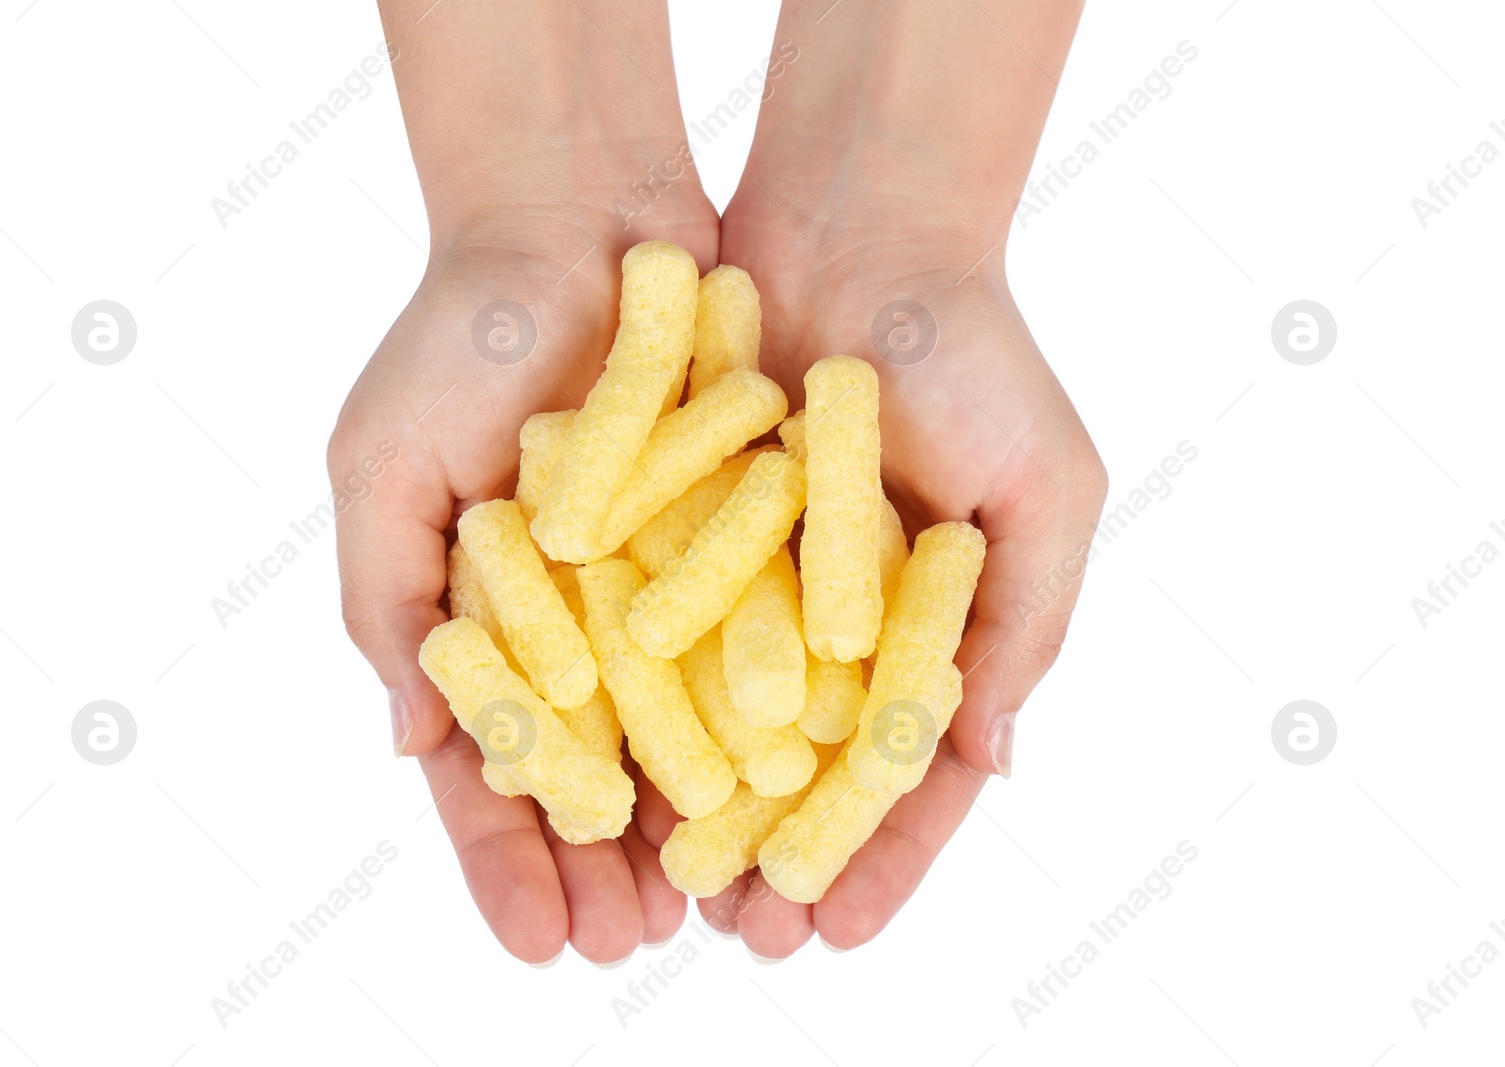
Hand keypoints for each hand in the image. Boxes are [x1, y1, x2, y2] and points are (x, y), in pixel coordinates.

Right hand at [332, 0, 718, 962]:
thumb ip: (385, 605)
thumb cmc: (456, 338)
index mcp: (476, 621)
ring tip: (710, 914)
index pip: (488, 767)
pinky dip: (763, 726)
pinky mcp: (737, 544)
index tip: (536, 945)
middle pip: (589, 773)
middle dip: (601, 869)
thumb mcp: (382, 467)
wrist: (579, 217)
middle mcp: (571, 621)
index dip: (506, 860)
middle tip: (631, 951)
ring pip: (677, 733)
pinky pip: (751, 651)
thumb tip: (409, 745)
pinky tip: (782, 801)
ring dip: (689, 827)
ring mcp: (656, 588)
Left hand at [697, 0, 1101, 954]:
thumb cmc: (978, 353)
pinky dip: (634, 701)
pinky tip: (609, 771)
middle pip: (807, 765)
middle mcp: (838, 618)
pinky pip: (655, 632)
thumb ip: (1026, 626)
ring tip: (669, 893)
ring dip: (700, 807)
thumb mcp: (1045, 489)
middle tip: (745, 943)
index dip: (883, 854)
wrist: (857, 228)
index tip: (840, 931)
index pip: (910, 768)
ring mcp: (756, 579)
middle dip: (779, 855)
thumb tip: (994, 767)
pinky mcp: (680, 530)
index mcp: (934, 625)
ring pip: (723, 717)